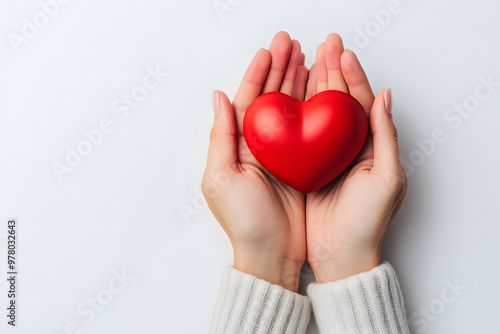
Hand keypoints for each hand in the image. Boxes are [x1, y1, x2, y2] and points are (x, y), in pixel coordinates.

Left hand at [202, 32, 308, 291]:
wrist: (271, 254)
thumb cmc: (244, 221)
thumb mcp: (222, 178)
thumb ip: (222, 135)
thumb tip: (218, 97)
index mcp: (237, 146)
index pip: (248, 100)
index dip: (258, 73)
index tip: (270, 50)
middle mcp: (259, 146)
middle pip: (271, 99)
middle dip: (280, 69)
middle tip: (292, 43)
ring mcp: (281, 155)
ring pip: (290, 109)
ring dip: (297, 83)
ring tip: (308, 57)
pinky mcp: (301, 165)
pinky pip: (308, 130)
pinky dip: (313, 108)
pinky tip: (320, 91)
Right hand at [305, 34, 407, 282]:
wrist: (341, 255)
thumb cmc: (367, 221)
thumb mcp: (386, 179)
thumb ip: (386, 136)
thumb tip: (385, 95)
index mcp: (370, 146)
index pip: (360, 102)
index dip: (352, 75)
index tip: (341, 53)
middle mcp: (346, 147)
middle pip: (337, 101)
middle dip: (331, 71)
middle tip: (322, 46)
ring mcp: (324, 156)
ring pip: (317, 113)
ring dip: (311, 85)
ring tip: (302, 59)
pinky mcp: (306, 167)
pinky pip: (298, 133)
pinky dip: (294, 112)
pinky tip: (287, 96)